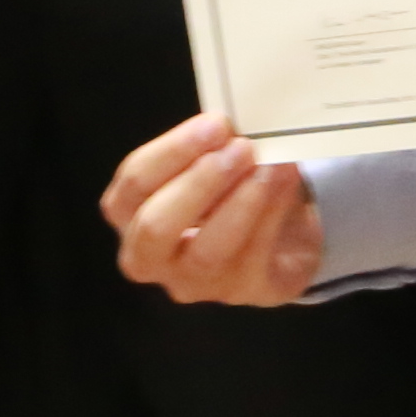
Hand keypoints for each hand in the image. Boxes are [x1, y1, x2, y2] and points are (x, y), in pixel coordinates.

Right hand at [102, 112, 325, 306]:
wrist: (279, 238)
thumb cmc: (229, 192)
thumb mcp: (209, 165)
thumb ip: (207, 147)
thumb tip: (229, 124)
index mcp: (130, 216)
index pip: (134, 184)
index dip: (173, 152)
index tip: (215, 123)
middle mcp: (150, 258)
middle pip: (155, 226)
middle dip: (199, 183)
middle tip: (239, 148)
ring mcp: (193, 283)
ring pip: (207, 250)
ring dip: (240, 201)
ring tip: (269, 165)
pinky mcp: (242, 293)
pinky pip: (253, 255)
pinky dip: (272, 211)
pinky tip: (285, 179)